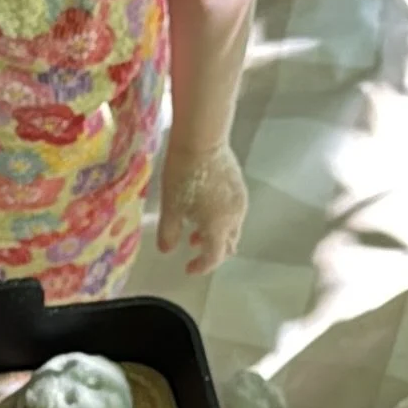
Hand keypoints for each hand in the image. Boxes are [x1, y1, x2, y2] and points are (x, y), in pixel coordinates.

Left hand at [157, 142, 246, 275]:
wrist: (202, 139)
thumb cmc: (183, 174)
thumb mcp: (170, 206)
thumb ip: (169, 232)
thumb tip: (167, 250)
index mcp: (218, 226)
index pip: (214, 257)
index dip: (201, 267)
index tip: (188, 267)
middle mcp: (234, 217)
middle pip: (228, 245)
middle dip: (211, 251)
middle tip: (193, 248)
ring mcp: (240, 201)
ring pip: (233, 229)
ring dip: (216, 235)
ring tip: (195, 227)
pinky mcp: (240, 187)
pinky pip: (234, 213)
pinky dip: (222, 220)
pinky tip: (205, 208)